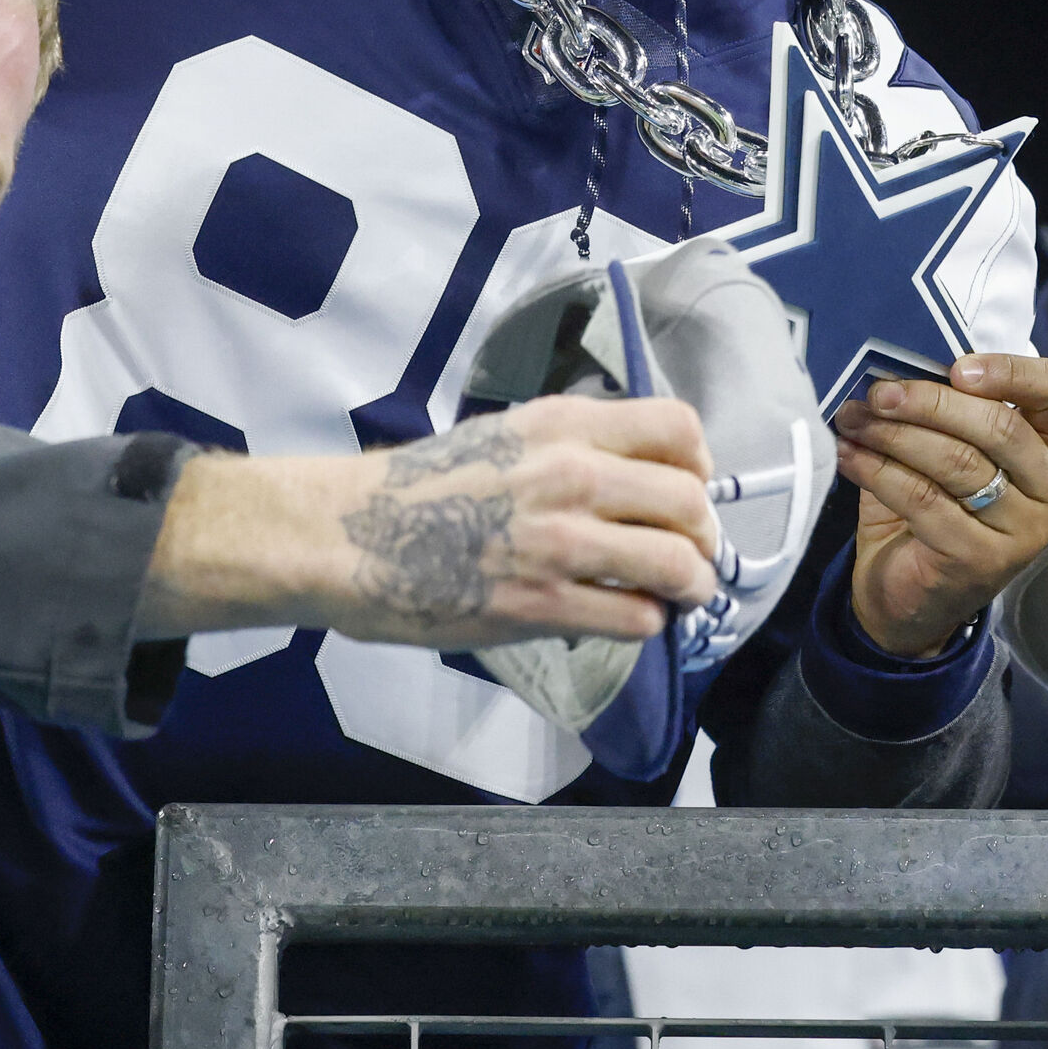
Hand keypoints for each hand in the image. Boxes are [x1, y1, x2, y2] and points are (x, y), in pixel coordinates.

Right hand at [146, 398, 725, 648]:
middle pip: (691, 502)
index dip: (699, 465)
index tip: (688, 489)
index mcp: (563, 425)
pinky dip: (645, 623)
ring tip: (677, 596)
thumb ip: (570, 446)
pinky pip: (635, 618)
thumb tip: (631, 472)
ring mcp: (559, 542)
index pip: (679, 427)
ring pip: (678, 565)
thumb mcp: (504, 435)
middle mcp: (572, 474)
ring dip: (690, 586)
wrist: (344, 534)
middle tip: (689, 554)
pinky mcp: (541, 603)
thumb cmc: (415, 486)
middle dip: (704, 535)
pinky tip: (625, 619)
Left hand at [834, 353, 1047, 656]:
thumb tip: (898, 360)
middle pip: (999, 426)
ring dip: (895, 434)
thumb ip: (948, 411)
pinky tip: (851, 456)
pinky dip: (878, 471)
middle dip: (930, 401)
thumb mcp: (953, 451)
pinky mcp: (980, 561)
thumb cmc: (934, 510)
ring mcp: (1023, 533)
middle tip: (878, 392)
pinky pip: (923, 499)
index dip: (1010, 370)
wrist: (911, 600)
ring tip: (854, 420)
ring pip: (957, 462)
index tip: (955, 366)